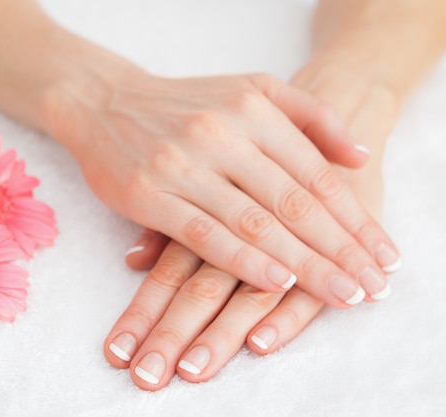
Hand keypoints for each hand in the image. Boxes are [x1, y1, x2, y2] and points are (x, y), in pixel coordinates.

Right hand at [103, 62, 403, 390]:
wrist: (106, 102)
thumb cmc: (185, 104)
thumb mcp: (251, 89)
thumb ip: (310, 115)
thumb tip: (359, 156)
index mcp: (253, 109)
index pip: (317, 174)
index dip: (354, 219)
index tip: (381, 255)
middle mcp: (221, 134)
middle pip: (293, 203)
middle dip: (339, 250)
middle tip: (371, 286)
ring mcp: (182, 164)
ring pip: (253, 222)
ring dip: (302, 264)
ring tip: (339, 293)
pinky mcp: (147, 194)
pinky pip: (202, 234)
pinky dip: (242, 260)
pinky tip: (274, 282)